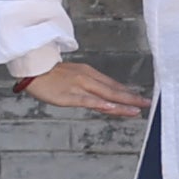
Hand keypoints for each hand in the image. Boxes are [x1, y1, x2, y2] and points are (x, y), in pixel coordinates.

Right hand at [14, 56, 145, 118]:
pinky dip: (102, 104)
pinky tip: (112, 108)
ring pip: (105, 96)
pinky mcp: (69, 95)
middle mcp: (87, 78)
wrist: (31, 68)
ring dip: (122, 103)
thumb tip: (97, 94)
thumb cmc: (48, 73)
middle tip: (147, 104)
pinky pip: (88, 100)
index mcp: (88, 73)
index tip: (140, 98)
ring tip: (136, 110)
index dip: (127, 92)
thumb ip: (85, 84)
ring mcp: (79, 87)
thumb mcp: (71, 75)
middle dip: (131, 98)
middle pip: (114, 90)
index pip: (112, 85)